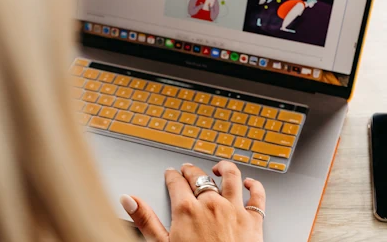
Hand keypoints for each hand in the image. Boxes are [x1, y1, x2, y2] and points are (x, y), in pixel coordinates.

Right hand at [121, 161, 265, 241]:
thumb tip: (129, 200)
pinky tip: (249, 182)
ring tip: (218, 167)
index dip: (171, 175)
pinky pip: (257, 195)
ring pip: (231, 176)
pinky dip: (254, 185)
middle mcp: (211, 204)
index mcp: (187, 209)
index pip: (176, 182)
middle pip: (200, 177)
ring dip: (224, 168)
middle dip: (191, 170)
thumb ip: (145, 219)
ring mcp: (234, 210)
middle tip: (186, 169)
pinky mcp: (253, 220)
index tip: (170, 173)